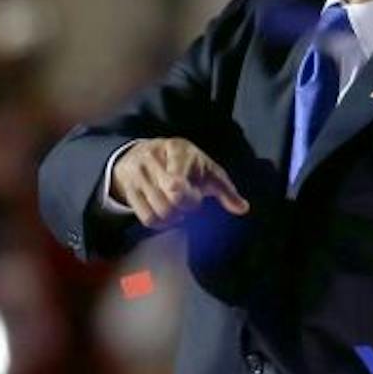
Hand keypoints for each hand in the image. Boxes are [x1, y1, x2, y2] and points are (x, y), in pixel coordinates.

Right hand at [111, 138, 249, 229]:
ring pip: (158, 212)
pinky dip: (160, 224)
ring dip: (173, 218)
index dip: (190, 199)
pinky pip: (147, 219)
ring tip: (177, 209)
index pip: (177, 185)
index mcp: (176, 150)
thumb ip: (226, 190)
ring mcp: (137, 175)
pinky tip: (167, 216)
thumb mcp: (207, 169)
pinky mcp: (129, 190)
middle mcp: (152, 159)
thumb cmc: (185, 163)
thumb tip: (243, 209)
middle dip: (183, 209)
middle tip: (187, 203)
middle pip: (169, 202)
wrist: (145, 152)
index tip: (196, 197)